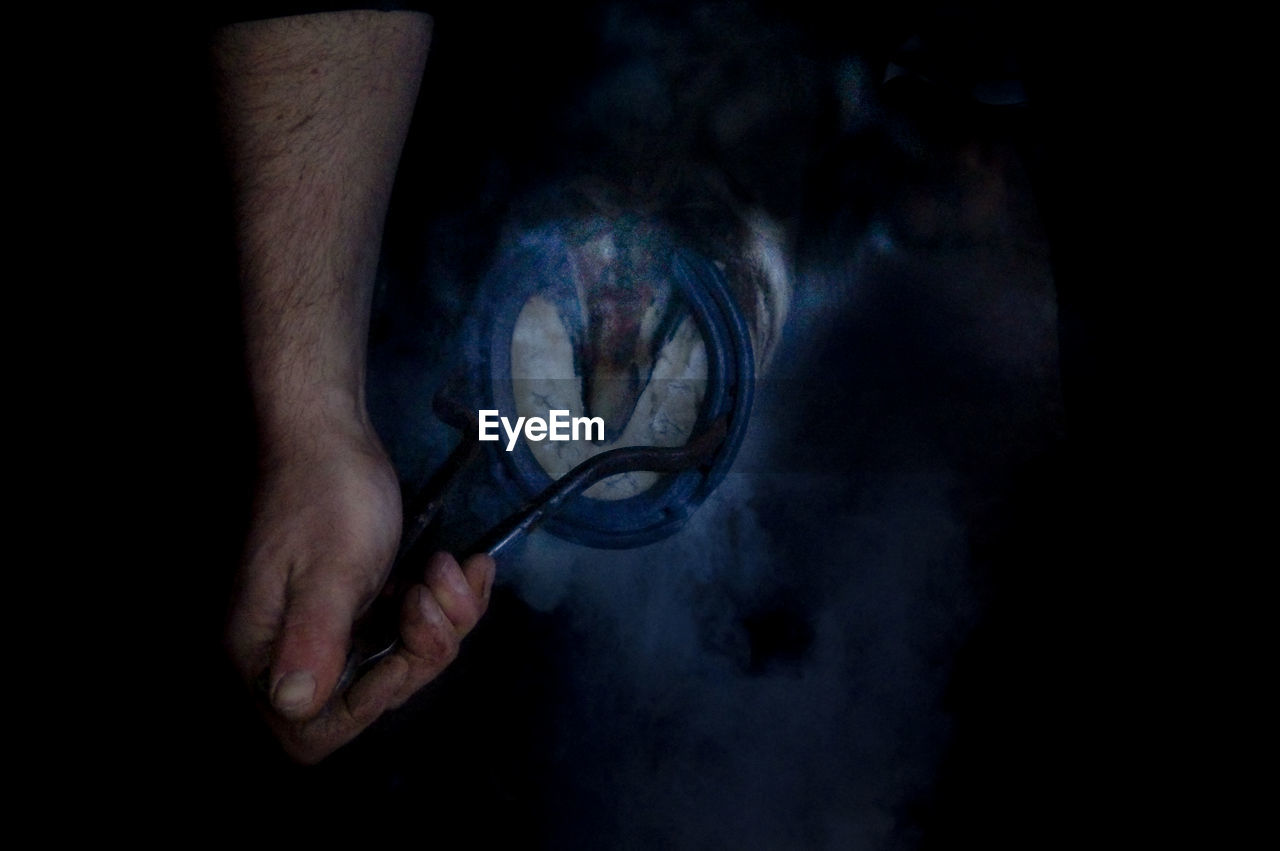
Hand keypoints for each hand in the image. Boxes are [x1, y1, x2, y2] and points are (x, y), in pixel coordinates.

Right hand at [227, 422, 494, 762]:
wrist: (330, 431)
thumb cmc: (326, 491)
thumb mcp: (331, 566)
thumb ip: (315, 637)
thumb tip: (293, 705)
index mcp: (265, 650)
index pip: (312, 730)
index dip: (370, 701)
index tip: (401, 644)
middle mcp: (292, 650)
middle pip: (372, 698)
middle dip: (421, 649)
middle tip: (433, 588)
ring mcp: (329, 628)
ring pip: (403, 661)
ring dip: (443, 619)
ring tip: (446, 566)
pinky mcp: (361, 607)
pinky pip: (413, 630)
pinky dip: (448, 603)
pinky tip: (463, 564)